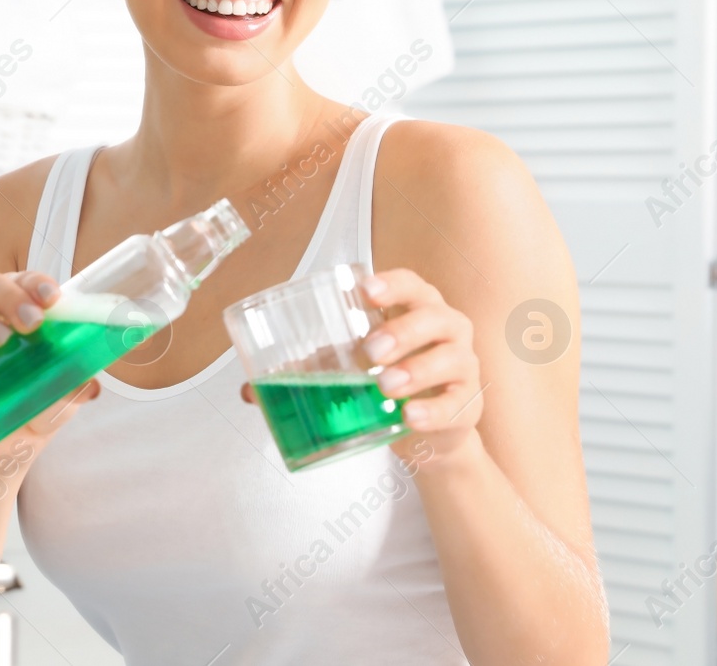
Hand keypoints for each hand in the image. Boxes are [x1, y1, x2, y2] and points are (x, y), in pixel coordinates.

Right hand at [0, 270, 100, 452]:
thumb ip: (68, 394)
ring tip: (0, 340)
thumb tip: (87, 386)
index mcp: (15, 309)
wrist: (2, 441)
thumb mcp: (55, 404)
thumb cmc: (31, 407)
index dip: (35, 282)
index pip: (22, 282)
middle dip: (9, 298)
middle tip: (31, 323)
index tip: (52, 298)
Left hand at [238, 268, 483, 464]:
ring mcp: (462, 366)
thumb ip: (306, 371)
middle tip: (371, 350)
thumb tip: (249, 389)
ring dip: (416, 370)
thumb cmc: (384, 382)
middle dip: (402, 330)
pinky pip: (456, 404)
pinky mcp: (468, 404)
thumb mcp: (347, 370)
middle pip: (433, 316)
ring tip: (386, 385)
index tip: (366, 290)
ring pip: (450, 358)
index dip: (393, 284)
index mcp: (415, 309)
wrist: (426, 431)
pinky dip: (433, 411)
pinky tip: (409, 417)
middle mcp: (446, 330)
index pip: (411, 284)